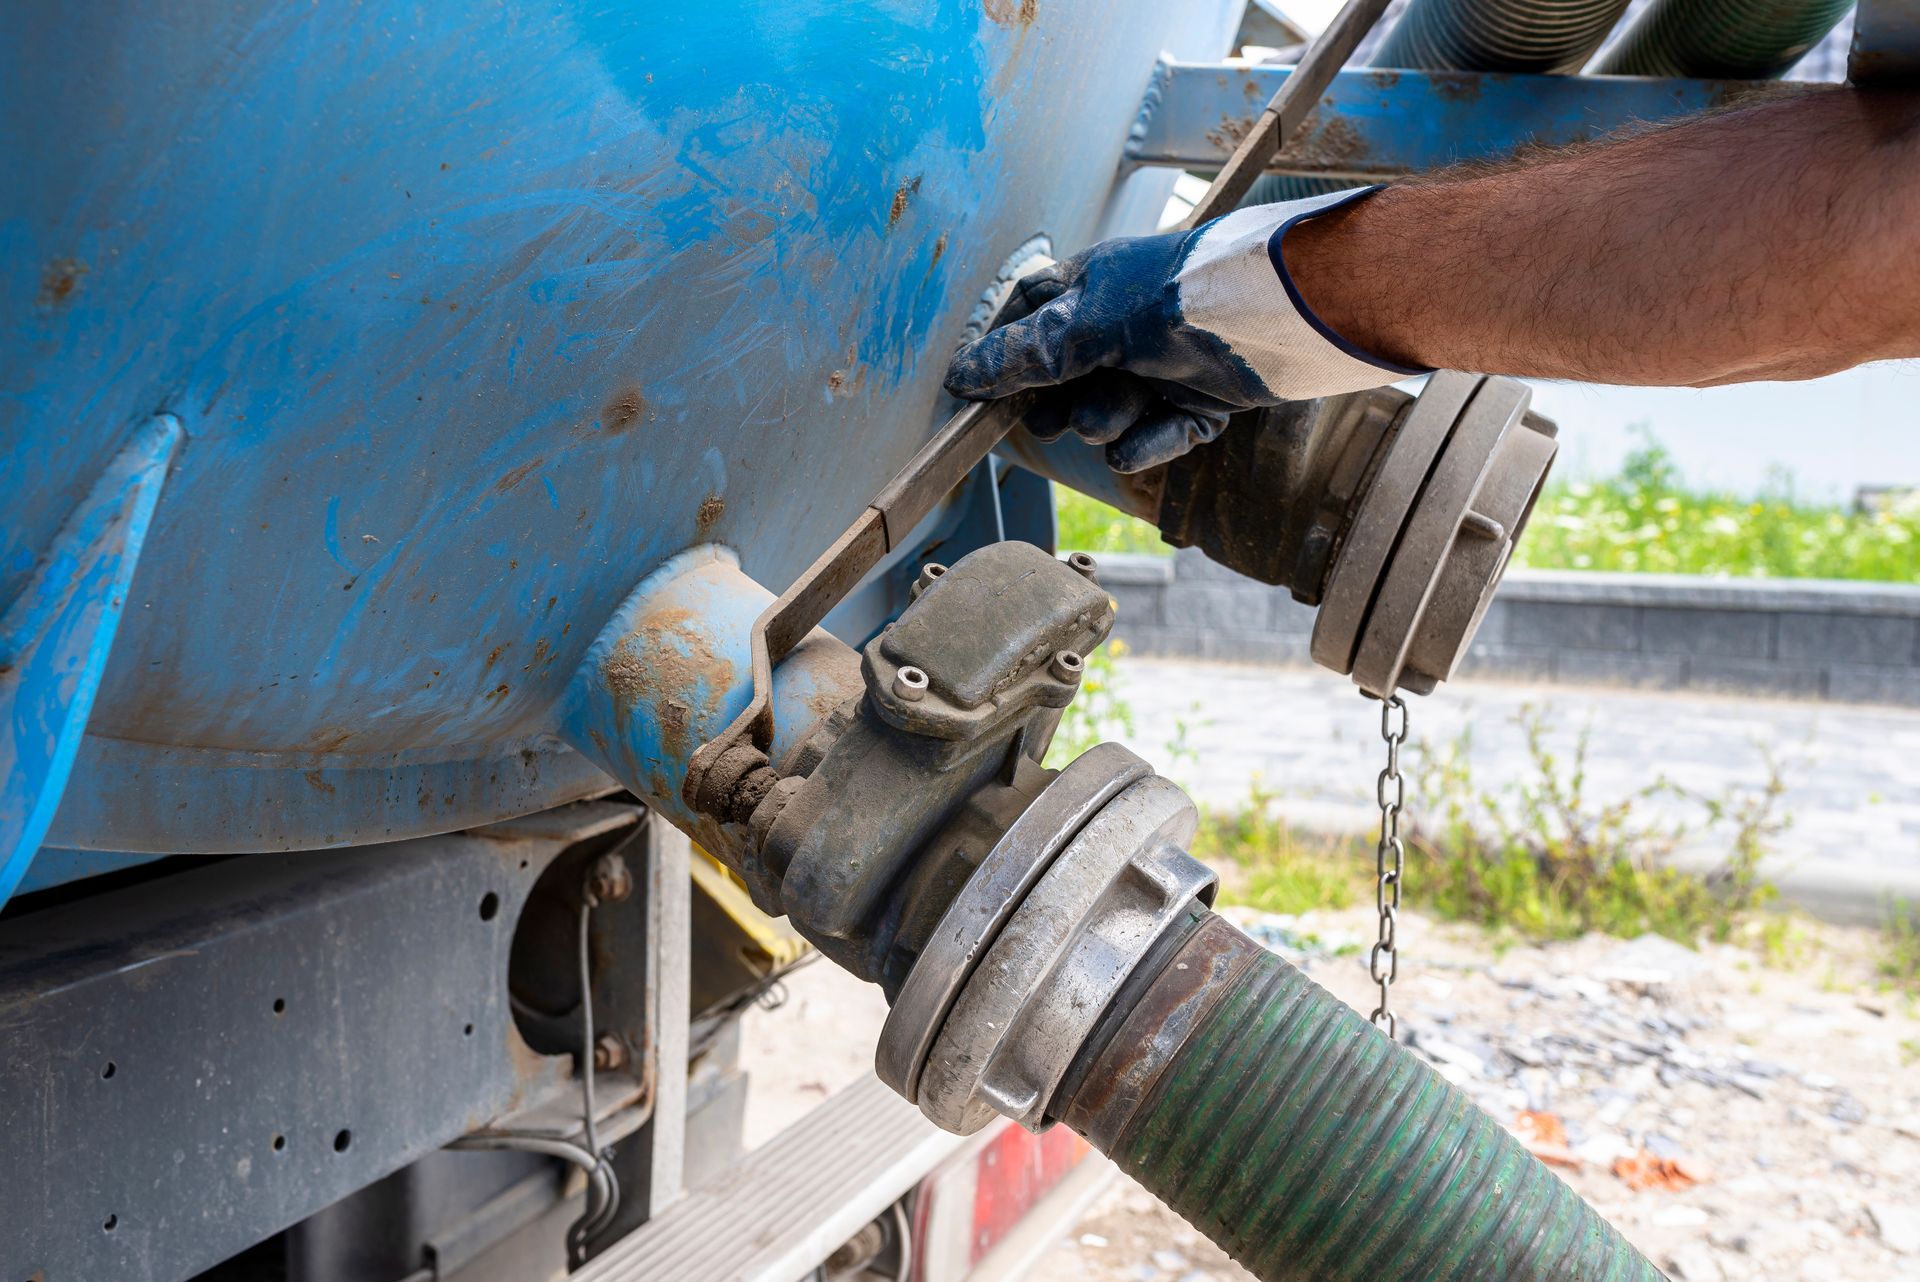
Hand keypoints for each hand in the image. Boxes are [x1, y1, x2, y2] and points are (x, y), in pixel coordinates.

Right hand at [943, 188, 1421, 472]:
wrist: (1271, 315)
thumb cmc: (1174, 298)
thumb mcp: (1086, 324)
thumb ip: (1025, 354)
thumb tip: (961, 377)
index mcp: (1095, 286)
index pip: (1031, 314)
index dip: (1006, 351)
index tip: (981, 389)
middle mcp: (1128, 323)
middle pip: (1071, 373)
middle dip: (1059, 400)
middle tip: (1046, 419)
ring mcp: (1166, 363)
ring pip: (1116, 407)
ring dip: (1108, 418)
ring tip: (1110, 417)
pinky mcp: (1204, 400)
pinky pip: (1162, 434)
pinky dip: (1150, 443)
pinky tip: (1135, 448)